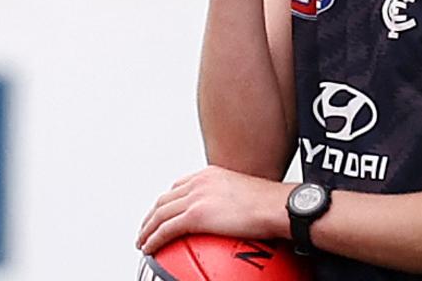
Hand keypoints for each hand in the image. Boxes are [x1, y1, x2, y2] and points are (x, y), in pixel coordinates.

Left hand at [136, 165, 288, 254]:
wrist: (278, 207)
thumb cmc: (271, 203)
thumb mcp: (246, 192)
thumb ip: (232, 198)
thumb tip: (233, 213)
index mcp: (211, 174)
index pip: (179, 185)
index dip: (167, 200)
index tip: (164, 211)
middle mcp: (200, 182)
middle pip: (165, 199)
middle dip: (151, 215)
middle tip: (147, 228)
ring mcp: (196, 197)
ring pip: (159, 214)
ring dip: (147, 229)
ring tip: (143, 241)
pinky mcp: (196, 215)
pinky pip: (165, 230)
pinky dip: (153, 239)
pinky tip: (149, 247)